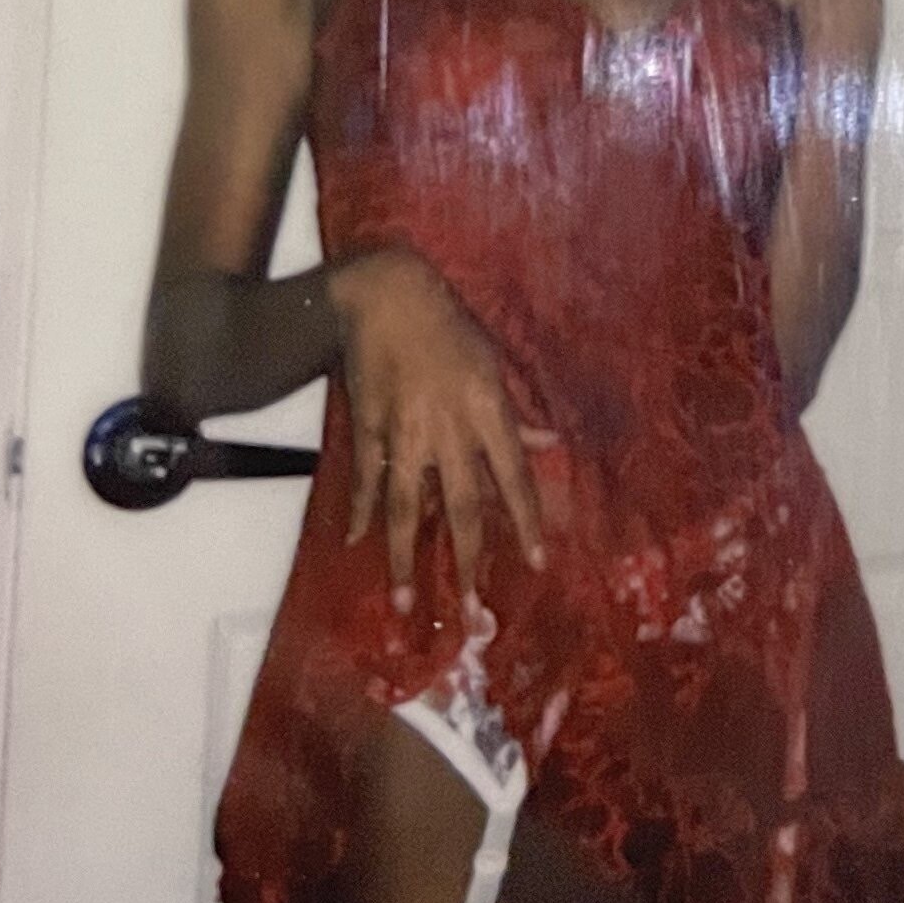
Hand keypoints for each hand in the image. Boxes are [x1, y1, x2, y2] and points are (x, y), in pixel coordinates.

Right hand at [329, 247, 545, 612]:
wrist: (386, 293)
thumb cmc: (449, 325)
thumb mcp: (493, 362)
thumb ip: (514, 414)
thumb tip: (547, 444)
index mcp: (487, 409)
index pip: (514, 477)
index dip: (526, 523)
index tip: (535, 564)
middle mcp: (449, 428)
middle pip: (463, 506)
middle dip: (468, 561)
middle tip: (471, 609)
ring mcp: (404, 432)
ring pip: (408, 506)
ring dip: (405, 556)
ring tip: (403, 600)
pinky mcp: (368, 427)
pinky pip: (367, 479)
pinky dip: (362, 511)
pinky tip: (356, 541)